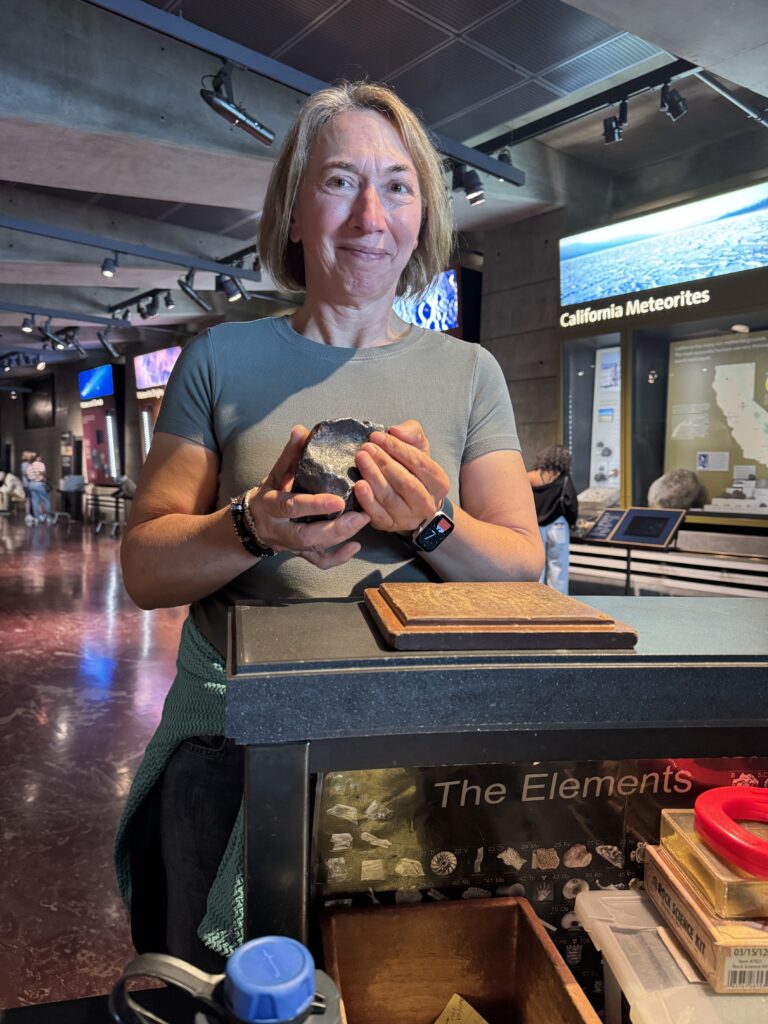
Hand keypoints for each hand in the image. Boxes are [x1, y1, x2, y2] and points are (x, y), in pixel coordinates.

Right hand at [248, 426, 369, 568]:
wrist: (254, 524)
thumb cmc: (271, 492)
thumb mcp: (276, 473)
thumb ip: (289, 454)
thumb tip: (301, 430)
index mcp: (272, 506)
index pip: (293, 507)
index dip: (315, 505)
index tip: (339, 500)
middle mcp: (281, 530)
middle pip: (307, 536)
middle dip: (335, 529)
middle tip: (361, 516)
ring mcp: (292, 545)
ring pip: (316, 549)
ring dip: (341, 538)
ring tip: (364, 520)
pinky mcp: (301, 554)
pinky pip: (319, 562)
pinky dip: (338, 558)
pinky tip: (356, 546)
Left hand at [353, 419, 449, 532]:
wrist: (413, 503)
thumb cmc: (414, 471)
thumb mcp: (419, 448)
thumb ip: (412, 434)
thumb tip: (396, 431)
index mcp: (439, 482)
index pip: (419, 463)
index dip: (397, 448)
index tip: (377, 436)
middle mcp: (427, 503)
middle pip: (405, 482)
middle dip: (384, 463)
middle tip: (367, 448)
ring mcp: (408, 517)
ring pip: (390, 498)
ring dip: (373, 477)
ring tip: (361, 459)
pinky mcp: (390, 525)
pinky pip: (378, 514)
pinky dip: (367, 500)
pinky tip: (358, 485)